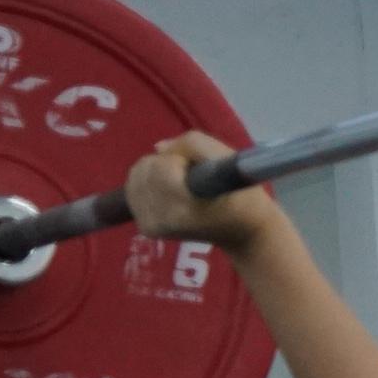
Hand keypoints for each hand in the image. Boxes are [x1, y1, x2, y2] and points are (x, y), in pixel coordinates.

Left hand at [119, 133, 280, 248]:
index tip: (201, 169)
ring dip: (156, 173)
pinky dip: (149, 185)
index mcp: (181, 207)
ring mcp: (151, 226)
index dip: (181, 159)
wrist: (244, 233)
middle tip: (190, 176)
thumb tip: (159, 148)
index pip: (161, 165)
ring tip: (180, 184)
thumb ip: (192, 143)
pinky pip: (133, 191)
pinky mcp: (146, 228)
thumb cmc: (242, 196)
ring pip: (135, 177)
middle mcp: (160, 219)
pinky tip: (168, 192)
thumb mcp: (228, 159)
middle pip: (143, 168)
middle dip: (165, 164)